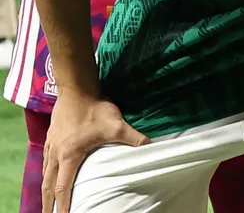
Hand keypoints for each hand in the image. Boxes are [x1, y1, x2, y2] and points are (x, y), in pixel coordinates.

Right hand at [44, 93, 146, 212]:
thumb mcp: (116, 124)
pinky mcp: (51, 139)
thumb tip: (150, 146)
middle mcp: (56, 155)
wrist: (76, 90)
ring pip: (45, 175)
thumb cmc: (95, 108)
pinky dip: (46, 175)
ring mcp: (51, 147)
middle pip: (48, 186)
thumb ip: (133, 138)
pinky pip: (45, 163)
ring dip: (45, 190)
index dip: (63, 204)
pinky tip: (49, 177)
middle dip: (48, 203)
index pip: (63, 187)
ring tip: (47, 203)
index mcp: (69, 156)